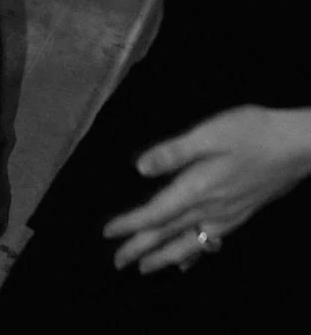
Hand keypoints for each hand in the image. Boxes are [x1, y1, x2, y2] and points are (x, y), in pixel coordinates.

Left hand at [104, 105, 310, 273]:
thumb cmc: (251, 132)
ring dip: (163, 257)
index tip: (108, 233)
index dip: (130, 224)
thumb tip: (139, 168)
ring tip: (144, 268)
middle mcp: (210, 209)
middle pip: (168, 234)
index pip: (156, 213)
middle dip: (140, 249)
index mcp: (197, 188)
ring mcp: (226, 216)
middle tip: (117, 262)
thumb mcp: (208, 133)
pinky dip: (193, 254)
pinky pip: (209, 243)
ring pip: (188, 244)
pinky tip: (187, 260)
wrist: (295, 146)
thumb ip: (174, 152)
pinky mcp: (239, 215)